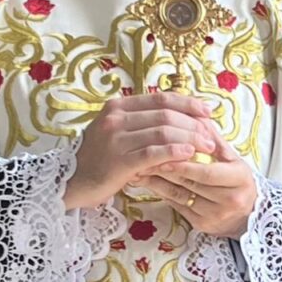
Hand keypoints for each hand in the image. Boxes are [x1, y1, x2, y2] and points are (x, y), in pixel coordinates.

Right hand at [63, 92, 216, 210]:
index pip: (161, 98)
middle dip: (193, 124)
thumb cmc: (99, 159)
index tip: (207, 111)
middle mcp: (116, 118)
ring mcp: (115, 139)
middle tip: (211, 135)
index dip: (188, 103)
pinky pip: (153, 153)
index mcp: (118, 106)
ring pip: (162, 132)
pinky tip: (189, 154)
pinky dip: (174, 151)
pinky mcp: (118, 161)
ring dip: (189, 138)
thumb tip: (182, 118)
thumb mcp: (117, 132)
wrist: (70, 182)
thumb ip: (143, 122)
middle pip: (165, 114)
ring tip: (206, 147)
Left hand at [147, 133, 258, 238]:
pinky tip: (148, 181)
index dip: (184, 163)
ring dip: (157, 180)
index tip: (164, 150)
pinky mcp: (201, 224)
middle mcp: (229, 200)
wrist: (248, 214)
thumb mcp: (232, 158)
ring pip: (179, 195)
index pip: (206, 171)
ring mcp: (214, 215)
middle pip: (190, 182)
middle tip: (144, 155)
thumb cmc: (237, 180)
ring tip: (141, 167)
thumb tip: (198, 116)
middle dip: (165, 168)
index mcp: (239, 179)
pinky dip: (160, 192)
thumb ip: (214, 139)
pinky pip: (176, 205)